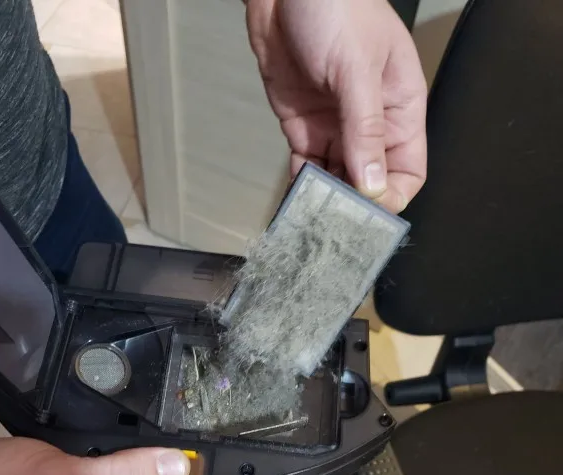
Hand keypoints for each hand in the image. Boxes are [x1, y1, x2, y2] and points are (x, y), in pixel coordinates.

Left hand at [246, 0, 426, 211]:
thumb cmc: (336, 7)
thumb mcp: (357, 69)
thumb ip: (365, 129)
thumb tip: (373, 185)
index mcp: (401, 108)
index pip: (409, 169)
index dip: (392, 195)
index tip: (369, 211)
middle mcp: (370, 124)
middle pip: (371, 181)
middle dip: (355, 204)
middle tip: (335, 223)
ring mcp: (335, 127)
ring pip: (337, 179)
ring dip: (326, 200)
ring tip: (313, 218)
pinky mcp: (303, 128)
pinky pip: (307, 167)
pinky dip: (301, 186)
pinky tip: (296, 202)